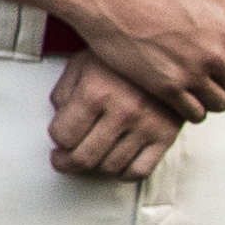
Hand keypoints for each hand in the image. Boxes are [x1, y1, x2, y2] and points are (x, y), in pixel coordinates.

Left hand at [46, 52, 182, 182]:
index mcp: (97, 92)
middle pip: (84, 157)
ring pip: (110, 167)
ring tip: (91, 155)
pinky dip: (123, 173)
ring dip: (95, 166)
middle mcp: (124, 111)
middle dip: (67, 162)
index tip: (59, 140)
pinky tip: (115, 161)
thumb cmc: (120, 60)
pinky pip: (140, 170)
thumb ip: (63, 95)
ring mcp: (148, 125)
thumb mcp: (81, 66)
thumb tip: (59, 125)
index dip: (56, 141)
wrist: (167, 51)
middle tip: (63, 159)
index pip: (63, 136)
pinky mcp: (167, 135)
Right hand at [55, 0, 224, 120]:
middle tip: (211, 83)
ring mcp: (191, 72)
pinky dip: (192, 111)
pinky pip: (195, 114)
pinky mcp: (166, 88)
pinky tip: (181, 101)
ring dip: (211, 102)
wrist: (113, 3)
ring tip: (197, 94)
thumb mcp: (202, 5)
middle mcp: (215, 54)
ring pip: (221, 104)